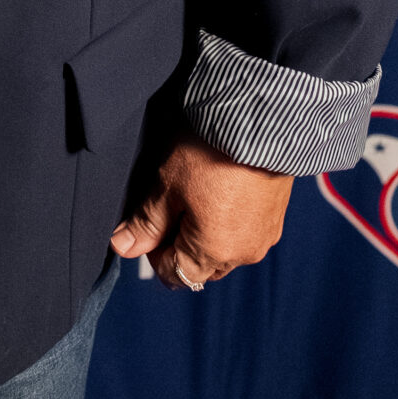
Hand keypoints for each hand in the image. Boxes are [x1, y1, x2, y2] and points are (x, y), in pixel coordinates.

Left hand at [110, 135, 290, 291]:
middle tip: (171, 205)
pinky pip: (244, 235)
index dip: (153, 252)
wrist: (260, 123)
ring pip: (223, 252)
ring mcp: (263, 239)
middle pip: (200, 267)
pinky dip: (228, 224)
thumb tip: (123, 247)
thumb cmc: (212, 152)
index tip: (150, 223)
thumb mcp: (167, 186)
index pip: (173, 275)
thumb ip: (146, 223)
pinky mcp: (275, 220)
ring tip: (197, 194)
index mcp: (212, 253)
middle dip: (180, 245)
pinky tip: (220, 191)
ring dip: (205, 235)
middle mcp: (242, 255)